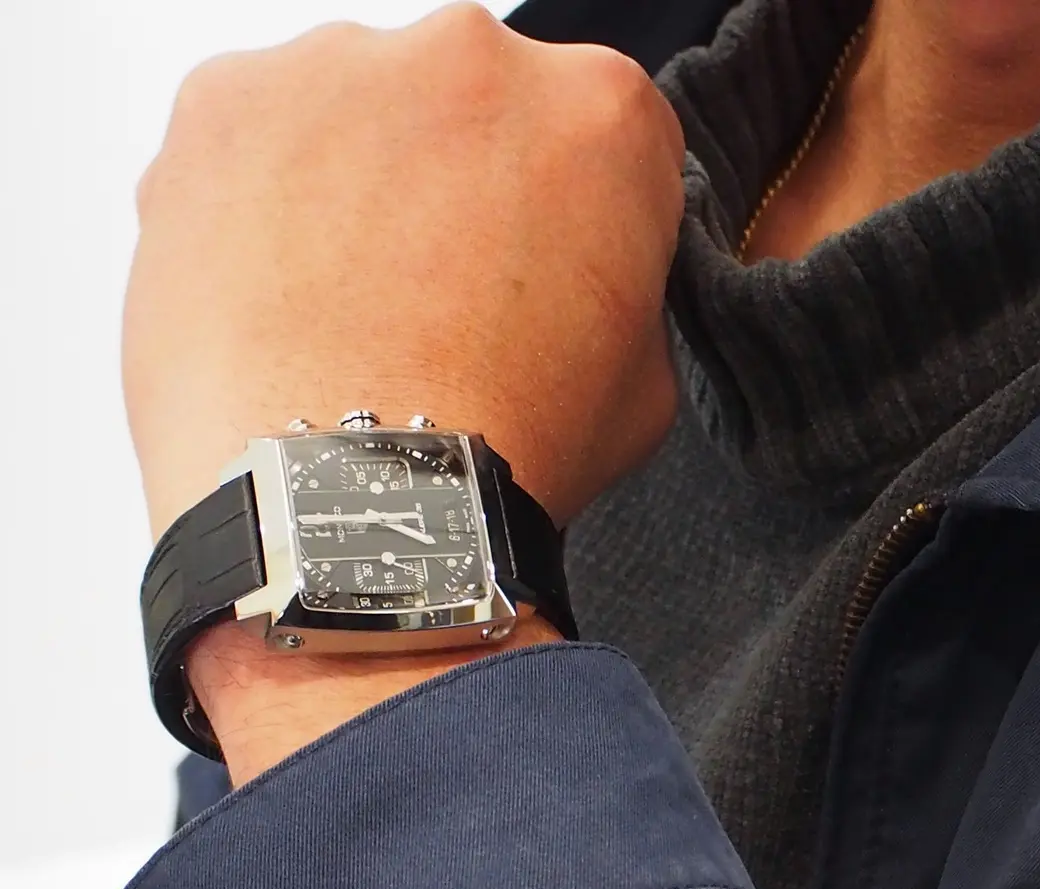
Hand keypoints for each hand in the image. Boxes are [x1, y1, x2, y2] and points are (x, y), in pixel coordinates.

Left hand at [123, 4, 686, 780]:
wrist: (361, 511)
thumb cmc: (498, 451)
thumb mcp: (647, 378)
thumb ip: (626, 285)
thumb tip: (588, 281)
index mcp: (602, 113)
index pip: (599, 131)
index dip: (575, 211)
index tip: (547, 261)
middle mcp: (473, 58)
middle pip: (473, 104)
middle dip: (463, 182)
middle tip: (443, 295)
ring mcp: (339, 71)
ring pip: (359, 113)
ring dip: (361, 185)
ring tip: (352, 310)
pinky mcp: (224, 103)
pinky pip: (255, 136)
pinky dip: (264, 199)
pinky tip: (285, 295)